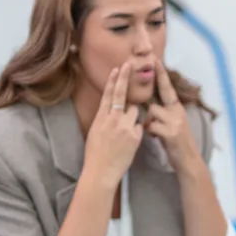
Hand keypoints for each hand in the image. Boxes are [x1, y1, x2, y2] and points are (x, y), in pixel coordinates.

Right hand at [82, 62, 142, 187]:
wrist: (101, 171)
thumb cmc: (96, 154)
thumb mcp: (95, 132)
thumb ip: (105, 119)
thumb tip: (111, 111)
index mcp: (101, 117)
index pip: (108, 94)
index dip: (113, 81)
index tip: (118, 68)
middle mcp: (112, 119)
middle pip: (120, 94)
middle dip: (125, 78)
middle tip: (129, 64)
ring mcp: (124, 126)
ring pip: (135, 111)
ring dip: (134, 117)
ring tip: (125, 133)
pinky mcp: (135, 136)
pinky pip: (139, 127)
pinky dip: (137, 132)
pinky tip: (129, 143)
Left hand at [145, 58, 199, 171]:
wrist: (189, 161)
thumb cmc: (177, 144)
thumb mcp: (174, 125)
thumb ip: (164, 114)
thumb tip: (150, 106)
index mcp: (178, 109)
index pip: (168, 88)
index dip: (162, 74)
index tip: (156, 60)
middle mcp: (178, 112)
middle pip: (157, 98)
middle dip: (152, 92)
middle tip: (150, 68)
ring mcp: (175, 122)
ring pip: (152, 112)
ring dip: (148, 122)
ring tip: (153, 132)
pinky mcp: (171, 133)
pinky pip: (151, 125)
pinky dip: (149, 131)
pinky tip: (155, 138)